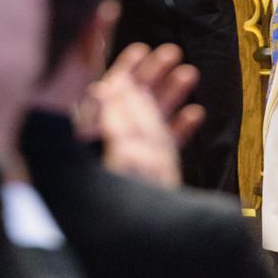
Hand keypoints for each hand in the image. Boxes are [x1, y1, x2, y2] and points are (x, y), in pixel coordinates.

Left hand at [78, 42, 204, 161]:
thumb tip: (100, 88)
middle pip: (135, 96)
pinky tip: (195, 113)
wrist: (87, 228)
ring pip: (152, 115)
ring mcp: (131, 149)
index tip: (141, 50)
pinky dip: (180, 128)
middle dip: (154, 72)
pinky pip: (165, 144)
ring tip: (190, 74)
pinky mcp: (147, 169)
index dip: (124, 66)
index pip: (108, 87)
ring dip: (171, 93)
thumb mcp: (83, 134)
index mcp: (90, 121)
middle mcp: (110, 131)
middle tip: (172, 52)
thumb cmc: (81, 167)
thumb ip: (92, 115)